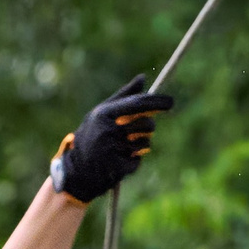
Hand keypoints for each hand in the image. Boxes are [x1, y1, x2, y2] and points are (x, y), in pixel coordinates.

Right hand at [50, 74, 174, 204]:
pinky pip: (138, 161)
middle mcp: (108, 130)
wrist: (76, 170)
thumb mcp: (102, 113)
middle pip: (146, 124)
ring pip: (145, 143)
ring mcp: (112, 150)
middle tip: (143, 129)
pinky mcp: (116, 168)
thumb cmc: (92, 136)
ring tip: (127, 146)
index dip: (157, 102)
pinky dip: (134, 161)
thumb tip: (143, 78)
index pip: (137, 104)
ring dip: (142, 144)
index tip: (171, 102)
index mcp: (104, 113)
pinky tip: (120, 160)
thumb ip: (123, 96)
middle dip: (150, 126)